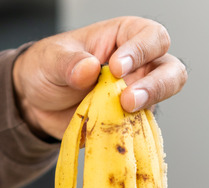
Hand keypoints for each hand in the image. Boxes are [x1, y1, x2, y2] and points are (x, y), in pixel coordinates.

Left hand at [12, 16, 187, 139]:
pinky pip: (144, 126)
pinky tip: (116, 129)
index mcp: (124, 36)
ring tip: (126, 111)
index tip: (116, 68)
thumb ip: (68, 63)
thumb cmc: (48, 69)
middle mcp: (139, 64)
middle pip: (171, 69)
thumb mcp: (50, 59)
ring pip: (164, 99)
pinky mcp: (132, 119)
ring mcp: (138, 93)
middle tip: (128, 99)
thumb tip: (89, 68)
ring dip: (150, 106)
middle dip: (156, 84)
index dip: (140, 51)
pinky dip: (134, 129)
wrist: (37, 103)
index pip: (150, 37)